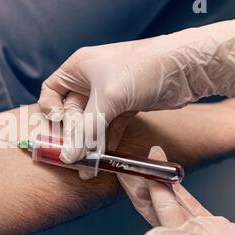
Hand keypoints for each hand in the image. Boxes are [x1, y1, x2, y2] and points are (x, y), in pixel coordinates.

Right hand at [39, 16, 234, 166]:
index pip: (51, 90)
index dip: (50, 109)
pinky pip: (107, 128)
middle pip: (70, 112)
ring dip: (88, 143)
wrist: (185, 68)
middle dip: (71, 134)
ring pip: (89, 123)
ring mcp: (108, 95)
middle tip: (73, 158)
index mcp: (79, 68)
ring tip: (87, 167)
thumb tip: (69, 157)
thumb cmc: (141, 70)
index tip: (58, 125)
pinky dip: (104, 142)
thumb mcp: (109, 98)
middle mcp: (89, 80)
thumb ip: (86, 129)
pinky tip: (103, 158)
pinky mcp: (124, 107)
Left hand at [120, 146, 234, 234]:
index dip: (146, 187)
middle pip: (157, 206)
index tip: (135, 167)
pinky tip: (169, 178)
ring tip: (147, 162)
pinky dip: (178, 189)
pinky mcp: (213, 227)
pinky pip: (189, 204)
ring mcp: (199, 233)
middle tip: (127, 162)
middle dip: (141, 183)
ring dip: (158, 182)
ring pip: (171, 202)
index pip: (159, 211)